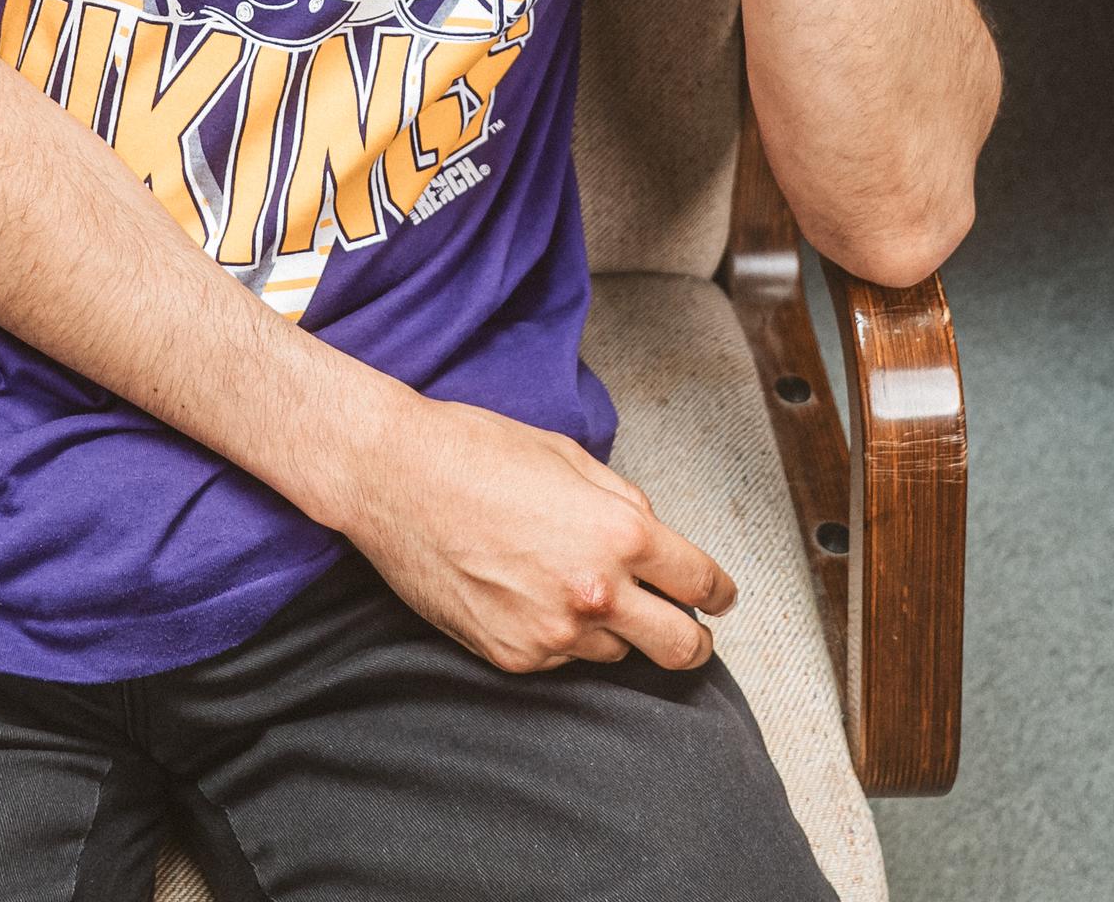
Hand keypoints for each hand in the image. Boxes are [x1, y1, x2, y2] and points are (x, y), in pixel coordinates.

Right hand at [320, 394, 736, 672]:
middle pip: (679, 647)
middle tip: (690, 632)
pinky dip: (559, 638)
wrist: (394, 478)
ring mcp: (553, 633)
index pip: (700, 583)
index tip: (720, 599)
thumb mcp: (571, 458)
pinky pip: (560, 660)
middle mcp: (596, 593)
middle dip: (693, 641)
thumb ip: (624, 504)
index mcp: (622, 534)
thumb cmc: (475, 453)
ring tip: (577, 593)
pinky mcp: (512, 657)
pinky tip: (530, 597)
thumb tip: (652, 537)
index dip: (720, 593)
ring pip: (616, 654)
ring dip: (614, 632)